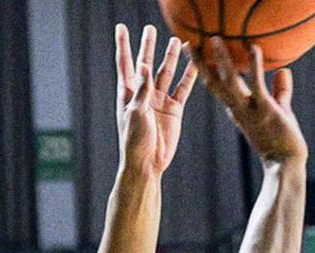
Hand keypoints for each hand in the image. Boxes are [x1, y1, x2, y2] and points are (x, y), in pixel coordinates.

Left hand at [115, 24, 196, 175]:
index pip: (125, 64)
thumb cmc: (135, 141)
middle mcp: (144, 94)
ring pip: (166, 73)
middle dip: (148, 46)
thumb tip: (144, 65)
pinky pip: (183, 89)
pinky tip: (194, 63)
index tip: (121, 28)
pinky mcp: (174, 110)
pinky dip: (189, 76)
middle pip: (146, 64)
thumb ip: (142, 89)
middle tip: (150, 29)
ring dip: (170, 57)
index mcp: (128, 94)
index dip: (123, 46)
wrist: (148, 163)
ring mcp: (159, 101)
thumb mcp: (136, 113)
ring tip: (175, 41)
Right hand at [191, 37, 307, 166]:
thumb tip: (284, 71)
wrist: (285, 164)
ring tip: (214, 39)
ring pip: (230, 81)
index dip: (205, 70)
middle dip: (200, 64)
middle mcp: (238, 109)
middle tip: (188, 44)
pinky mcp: (265, 110)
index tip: (195, 54)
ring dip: (222, 60)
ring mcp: (249, 110)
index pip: (216, 86)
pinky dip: (255, 65)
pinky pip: (257, 85)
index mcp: (237, 110)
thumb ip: (281, 91)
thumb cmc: (282, 141)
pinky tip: (253, 48)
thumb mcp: (279, 111)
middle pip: (214, 83)